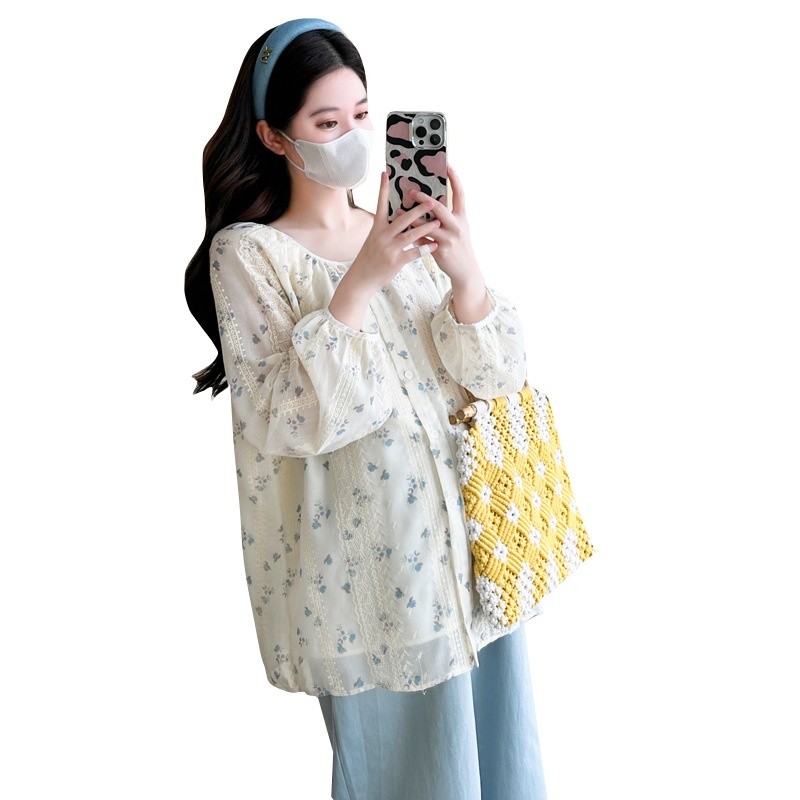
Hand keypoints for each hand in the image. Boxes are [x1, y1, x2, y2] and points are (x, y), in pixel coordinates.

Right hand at [328, 172, 440, 329]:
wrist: (361, 279)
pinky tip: (435, 246)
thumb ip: (385, 229)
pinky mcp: (396, 261)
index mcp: (377, 228)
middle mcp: (383, 236)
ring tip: (439, 221)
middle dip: (418, 208)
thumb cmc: (369, 258)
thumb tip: (396, 216)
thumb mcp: (374, 240)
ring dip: (426, 227)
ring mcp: (390, 248)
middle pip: (403, 218)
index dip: (383, 189)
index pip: (381, 204)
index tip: (386, 173)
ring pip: (411, 234)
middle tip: (432, 199)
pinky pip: (414, 253)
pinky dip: (425, 249)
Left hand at [410, 165, 480, 290]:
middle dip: (423, 198)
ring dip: (410, 217)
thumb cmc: (458, 246)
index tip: (448, 165)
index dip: (455, 179)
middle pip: (439, 207)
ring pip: (426, 225)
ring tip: (397, 211)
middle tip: (410, 191)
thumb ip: (448, 216)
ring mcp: (449, 238)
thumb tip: (432, 201)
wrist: (465, 270)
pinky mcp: (440, 250)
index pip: (460, 194)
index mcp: (462, 217)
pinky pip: (422, 240)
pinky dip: (411, 235)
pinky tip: (401, 232)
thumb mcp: (458, 228)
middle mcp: (457, 226)